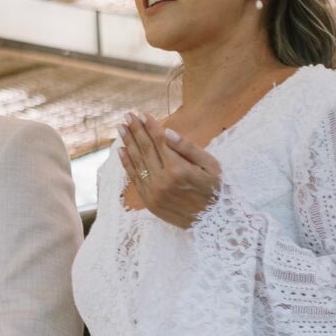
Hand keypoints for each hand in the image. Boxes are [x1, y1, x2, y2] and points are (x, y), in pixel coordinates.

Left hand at [118, 111, 220, 228]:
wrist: (212, 223)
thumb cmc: (214, 190)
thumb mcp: (210, 166)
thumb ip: (188, 148)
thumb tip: (167, 132)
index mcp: (178, 169)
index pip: (159, 141)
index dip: (149, 126)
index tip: (141, 113)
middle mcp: (162, 180)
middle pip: (145, 149)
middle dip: (135, 130)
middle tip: (127, 115)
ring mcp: (153, 192)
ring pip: (137, 162)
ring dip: (128, 143)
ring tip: (121, 128)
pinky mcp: (149, 201)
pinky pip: (134, 178)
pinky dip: (126, 163)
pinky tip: (121, 150)